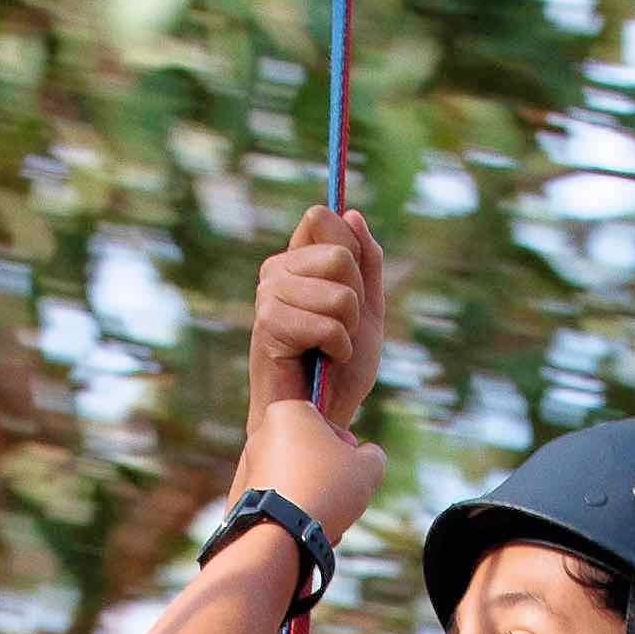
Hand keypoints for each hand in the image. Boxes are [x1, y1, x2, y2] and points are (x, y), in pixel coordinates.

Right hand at [244, 206, 388, 543]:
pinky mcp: (267, 328)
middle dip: (355, 301)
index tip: (349, 291)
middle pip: (339, 254)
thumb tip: (352, 213)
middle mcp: (274, 273)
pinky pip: (327, 323)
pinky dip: (337, 348)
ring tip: (329, 351)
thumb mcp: (368, 311)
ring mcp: (267, 298)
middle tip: (339, 332)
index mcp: (295, 261)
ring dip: (347, 330)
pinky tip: (321, 363)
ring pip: (338, 291)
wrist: (320, 421)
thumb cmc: (339, 372)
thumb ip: (366, 262)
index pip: (323, 217)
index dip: (349, 252)